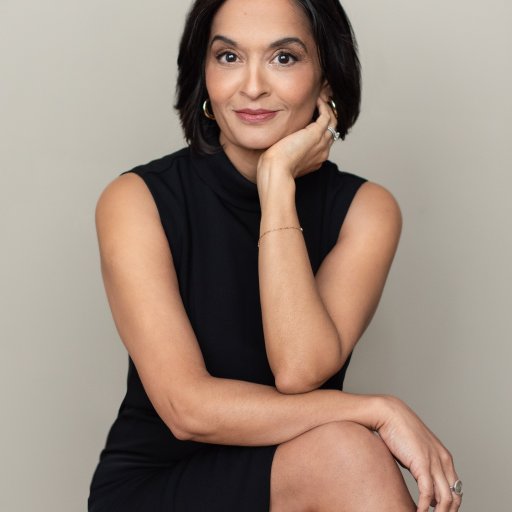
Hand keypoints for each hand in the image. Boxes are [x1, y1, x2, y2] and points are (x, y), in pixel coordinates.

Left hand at [257, 97, 338, 180]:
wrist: (277, 169)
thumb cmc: (275, 166)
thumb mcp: (284, 156)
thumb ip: (288, 148)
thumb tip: (282, 140)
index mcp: (316, 159)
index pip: (323, 140)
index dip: (319, 127)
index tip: (312, 116)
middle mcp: (323, 151)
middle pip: (331, 130)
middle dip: (327, 115)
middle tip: (320, 103)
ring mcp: (322, 143)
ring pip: (333, 122)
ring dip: (328, 108)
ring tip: (320, 98)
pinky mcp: (317, 134)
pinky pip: (327, 116)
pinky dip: (323, 106)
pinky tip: (317, 99)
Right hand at [377, 396, 461, 511]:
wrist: (389, 414)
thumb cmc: (398, 431)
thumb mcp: (416, 452)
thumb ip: (424, 469)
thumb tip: (427, 491)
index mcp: (444, 458)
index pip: (456, 490)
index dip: (450, 506)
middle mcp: (444, 461)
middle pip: (455, 497)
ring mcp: (434, 462)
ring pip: (446, 499)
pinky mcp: (422, 464)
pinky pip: (428, 493)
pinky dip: (424, 508)